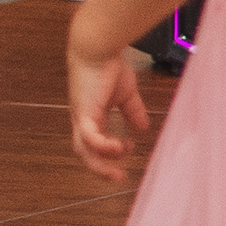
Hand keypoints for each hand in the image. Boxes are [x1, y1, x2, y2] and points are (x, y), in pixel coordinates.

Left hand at [64, 21, 151, 181]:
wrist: (98, 48)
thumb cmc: (108, 66)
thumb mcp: (126, 94)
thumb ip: (133, 111)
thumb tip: (143, 127)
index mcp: (93, 116)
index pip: (96, 142)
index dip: (109, 153)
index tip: (130, 150)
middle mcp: (84, 120)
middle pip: (85, 153)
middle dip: (100, 168)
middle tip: (119, 177)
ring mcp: (82, 118)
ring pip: (84, 150)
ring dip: (101, 163)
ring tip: (120, 164)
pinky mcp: (84, 113)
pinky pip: (90, 138)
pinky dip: (103, 146)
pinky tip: (119, 146)